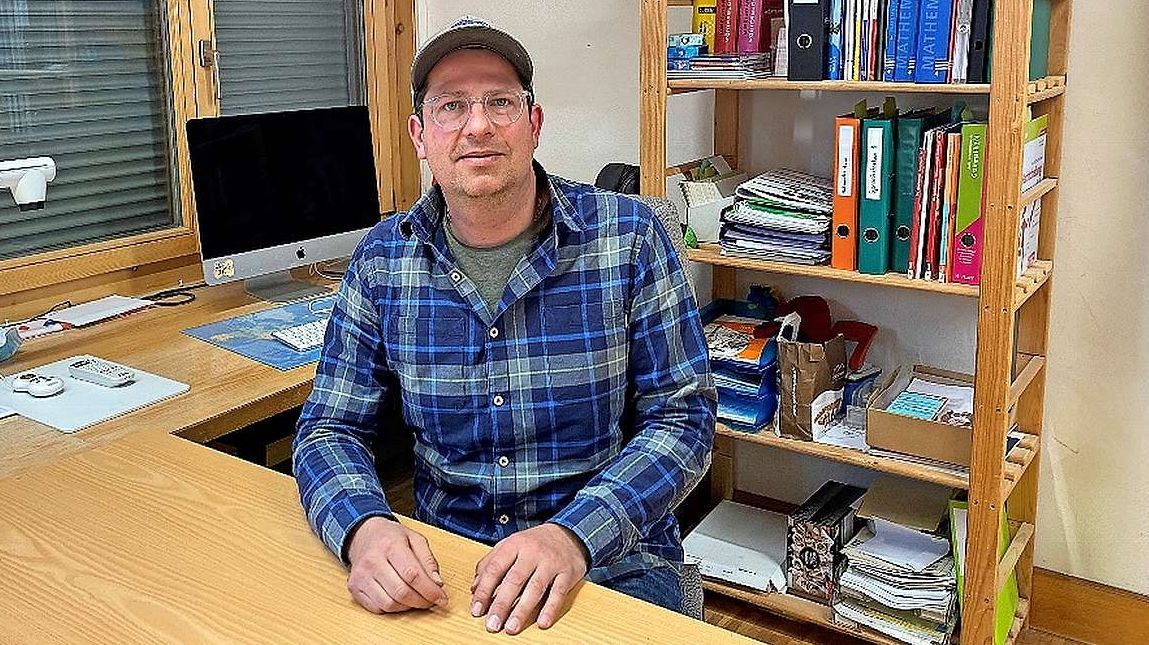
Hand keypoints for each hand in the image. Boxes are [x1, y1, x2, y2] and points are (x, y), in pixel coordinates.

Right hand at [345, 516, 447, 613]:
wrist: (363, 535)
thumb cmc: (390, 537)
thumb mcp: (415, 539)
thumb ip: (428, 560)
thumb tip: (437, 584)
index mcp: (390, 545)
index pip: (412, 575)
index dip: (430, 590)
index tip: (442, 598)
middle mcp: (372, 561)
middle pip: (401, 592)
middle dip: (421, 601)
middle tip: (431, 600)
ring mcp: (361, 576)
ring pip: (389, 604)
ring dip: (408, 606)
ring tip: (416, 598)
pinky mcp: (354, 588)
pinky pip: (377, 608)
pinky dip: (392, 608)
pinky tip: (399, 599)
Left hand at [470, 522, 588, 634]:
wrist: (568, 533)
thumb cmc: (534, 543)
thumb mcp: (510, 545)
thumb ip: (490, 563)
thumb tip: (474, 588)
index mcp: (514, 545)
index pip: (495, 569)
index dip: (484, 591)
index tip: (477, 610)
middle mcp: (532, 553)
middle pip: (514, 580)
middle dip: (501, 604)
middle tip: (492, 624)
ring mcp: (551, 563)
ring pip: (535, 588)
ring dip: (522, 610)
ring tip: (511, 627)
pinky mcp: (567, 573)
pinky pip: (558, 593)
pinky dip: (550, 609)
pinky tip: (542, 623)